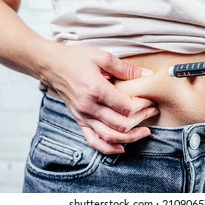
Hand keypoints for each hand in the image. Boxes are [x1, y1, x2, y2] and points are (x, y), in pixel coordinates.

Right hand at [43, 45, 158, 154]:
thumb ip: (126, 68)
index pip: (126, 106)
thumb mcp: (102, 57)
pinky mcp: (79, 121)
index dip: (142, 105)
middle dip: (141, 119)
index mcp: (95, 89)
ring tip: (145, 132)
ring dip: (131, 137)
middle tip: (152, 111)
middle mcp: (89, 106)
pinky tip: (122, 148)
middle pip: (121, 123)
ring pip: (110, 136)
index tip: (150, 99)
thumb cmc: (76, 59)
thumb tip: (147, 74)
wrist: (51, 66)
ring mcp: (83, 116)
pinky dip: (109, 148)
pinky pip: (94, 141)